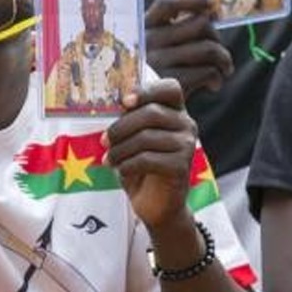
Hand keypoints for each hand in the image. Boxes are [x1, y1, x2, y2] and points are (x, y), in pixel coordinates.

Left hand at [103, 78, 195, 229]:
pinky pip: (148, 159)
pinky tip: (121, 170)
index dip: (147, 90)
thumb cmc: (142, 166)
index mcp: (175, 111)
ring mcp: (187, 145)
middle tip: (104, 140)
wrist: (156, 203)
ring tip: (110, 159)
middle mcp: (186, 124)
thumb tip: (109, 104)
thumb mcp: (133, 138)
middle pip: (151, 113)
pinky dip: (128, 164)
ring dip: (121, 149)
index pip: (170, 88)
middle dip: (121, 127)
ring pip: (146, 137)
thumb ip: (129, 119)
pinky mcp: (181, 166)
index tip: (124, 101)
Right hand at [145, 0, 232, 94]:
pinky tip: (213, 85)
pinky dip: (217, 77)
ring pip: (209, 48)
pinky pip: (209, 71)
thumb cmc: (156, 79)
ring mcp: (159, 63)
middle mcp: (148, 43)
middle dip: (216, 37)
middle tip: (219, 53)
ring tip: (224, 69)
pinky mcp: (172, 84)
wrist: (142, 117)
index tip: (209, 3)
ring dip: (224, 59)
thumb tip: (210, 9)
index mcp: (142, 29)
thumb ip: (174, 30)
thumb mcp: (154, 50)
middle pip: (200, 24)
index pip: (167, 2)